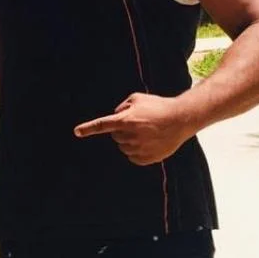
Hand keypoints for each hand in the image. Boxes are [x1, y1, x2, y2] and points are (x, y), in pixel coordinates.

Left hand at [74, 93, 195, 165]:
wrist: (181, 119)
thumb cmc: (159, 106)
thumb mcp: (138, 99)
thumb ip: (122, 106)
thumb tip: (115, 116)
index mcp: (126, 120)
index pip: (103, 124)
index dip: (88, 128)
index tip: (77, 132)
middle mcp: (130, 136)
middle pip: (116, 137)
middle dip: (122, 130)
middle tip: (138, 124)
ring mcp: (138, 148)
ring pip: (124, 148)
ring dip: (130, 141)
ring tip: (147, 132)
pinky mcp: (146, 158)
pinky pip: (133, 157)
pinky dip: (137, 151)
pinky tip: (150, 142)